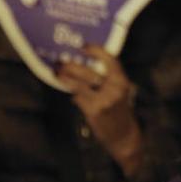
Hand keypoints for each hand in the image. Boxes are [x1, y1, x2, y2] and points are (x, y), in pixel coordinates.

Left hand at [58, 45, 142, 175]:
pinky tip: (71, 92)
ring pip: (78, 84)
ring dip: (65, 78)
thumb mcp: (120, 91)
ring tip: (57, 72)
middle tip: (61, 61)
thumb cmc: (119, 110)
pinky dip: (74, 94)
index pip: (110, 60)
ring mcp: (103, 100)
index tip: (83, 46)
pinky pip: (78, 98)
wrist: (124, 135)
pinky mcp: (93, 111)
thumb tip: (85, 63)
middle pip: (88, 72)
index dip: (96, 51)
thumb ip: (108, 78)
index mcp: (122, 81)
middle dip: (71, 65)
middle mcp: (113, 89)